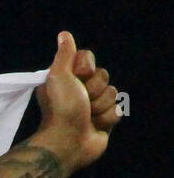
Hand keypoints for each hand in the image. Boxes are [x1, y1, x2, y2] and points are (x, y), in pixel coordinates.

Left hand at [32, 31, 121, 171]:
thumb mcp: (59, 76)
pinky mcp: (103, 121)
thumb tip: (64, 35)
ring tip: (86, 116)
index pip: (89, 59)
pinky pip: (118, 110)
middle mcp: (79, 91)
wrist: (68, 142)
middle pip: (104, 76)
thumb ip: (64, 55)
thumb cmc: (61, 109)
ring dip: (100, 106)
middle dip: (95, 89)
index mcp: (66, 79)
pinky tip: (95, 125)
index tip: (79, 76)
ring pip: (113, 93)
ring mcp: (92, 106)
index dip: (87, 67)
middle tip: (82, 101)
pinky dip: (107, 118)